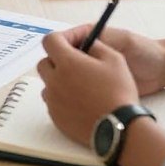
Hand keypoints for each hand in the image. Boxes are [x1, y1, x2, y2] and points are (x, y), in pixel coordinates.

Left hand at [36, 31, 140, 146]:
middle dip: (57, 60)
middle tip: (76, 65)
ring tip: (79, 85)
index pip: (50, 40)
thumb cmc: (118, 92)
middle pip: (45, 62)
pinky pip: (52, 102)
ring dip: (58, 80)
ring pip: (47, 83)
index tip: (74, 43)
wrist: (119, 128)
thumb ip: (95, 45)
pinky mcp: (55, 117)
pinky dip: (61, 98)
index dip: (62, 38)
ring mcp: (53, 100)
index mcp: (67, 62)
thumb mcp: (114, 59)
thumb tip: (87, 43)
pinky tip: (79, 101)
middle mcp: (54, 80)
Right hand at [56, 23, 164, 95]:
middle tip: (63, 78)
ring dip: (66, 82)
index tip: (57, 58)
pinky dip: (75, 93)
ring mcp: (91, 72)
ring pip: (67, 76)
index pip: (64, 40)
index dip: (58, 47)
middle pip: (62, 59)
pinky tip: (78, 99)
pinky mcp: (96, 87)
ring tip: (70, 90)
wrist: (162, 71)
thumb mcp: (122, 41)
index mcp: (91, 38)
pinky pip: (79, 89)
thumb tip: (73, 41)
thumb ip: (100, 40)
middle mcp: (87, 54)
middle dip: (60, 67)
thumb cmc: (144, 51)